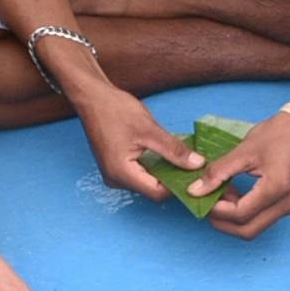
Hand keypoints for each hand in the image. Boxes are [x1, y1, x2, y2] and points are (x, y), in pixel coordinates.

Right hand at [72, 82, 202, 200]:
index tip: (195, 172)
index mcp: (121, 174)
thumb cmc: (115, 110)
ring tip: (181, 156)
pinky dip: (155, 164)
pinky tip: (166, 153)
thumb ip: (174, 149)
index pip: (157, 192)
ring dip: (165, 170)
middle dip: (173, 176)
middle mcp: (116, 180)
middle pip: (153, 188)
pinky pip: (140, 172)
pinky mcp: (116, 167)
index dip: (178, 185)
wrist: (92, 98)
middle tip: (192, 163)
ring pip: (148, 180)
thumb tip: (198, 164)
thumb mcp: (150, 130)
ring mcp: (115, 174)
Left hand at [195, 115, 289, 240]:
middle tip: (208, 205)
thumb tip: (196, 190)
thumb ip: (219, 172)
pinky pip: (265, 218)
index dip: (218, 210)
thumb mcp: (245, 150)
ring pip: (256, 227)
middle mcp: (288, 204)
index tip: (203, 197)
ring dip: (235, 218)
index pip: (240, 214)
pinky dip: (247, 212)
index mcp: (277, 188)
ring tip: (222, 196)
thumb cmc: (280, 133)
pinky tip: (237, 195)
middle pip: (248, 231)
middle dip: (224, 223)